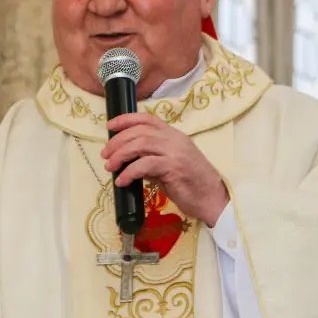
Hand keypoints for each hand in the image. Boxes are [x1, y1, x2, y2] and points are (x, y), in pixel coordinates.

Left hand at [100, 113, 228, 226]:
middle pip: (139, 131)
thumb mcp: (168, 166)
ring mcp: (175, 152)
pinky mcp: (174, 168)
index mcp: (174, 135)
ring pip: (140, 144)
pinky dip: (129, 172)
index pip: (147, 119)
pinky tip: (122, 181)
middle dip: (117, 141)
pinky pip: (145, 165)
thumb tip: (127, 160)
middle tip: (105, 154)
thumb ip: (150, 158)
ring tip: (109, 167)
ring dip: (120, 155)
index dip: (126, 119)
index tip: (109, 126)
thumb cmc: (191, 184)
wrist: (212, 199)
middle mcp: (174, 139)